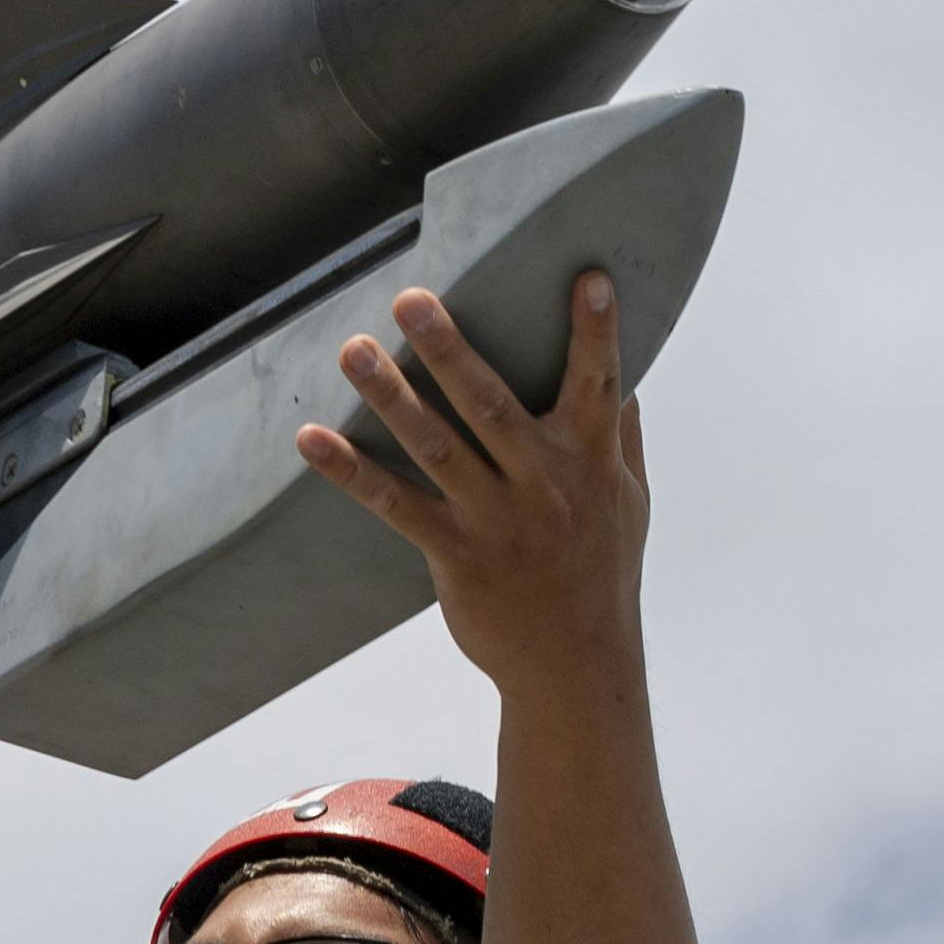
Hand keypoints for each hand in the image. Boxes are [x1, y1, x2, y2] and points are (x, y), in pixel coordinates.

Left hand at [294, 272, 648, 706]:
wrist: (576, 665)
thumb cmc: (602, 573)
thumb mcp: (630, 503)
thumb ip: (624, 438)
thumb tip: (628, 381)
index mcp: (592, 462)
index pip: (599, 385)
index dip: (596, 334)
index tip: (586, 278)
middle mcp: (544, 484)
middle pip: (492, 405)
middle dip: (451, 349)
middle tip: (410, 299)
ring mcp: (497, 520)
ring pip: (437, 447)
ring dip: (391, 396)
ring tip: (354, 350)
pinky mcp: (456, 555)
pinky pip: (394, 506)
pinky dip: (350, 472)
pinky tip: (313, 441)